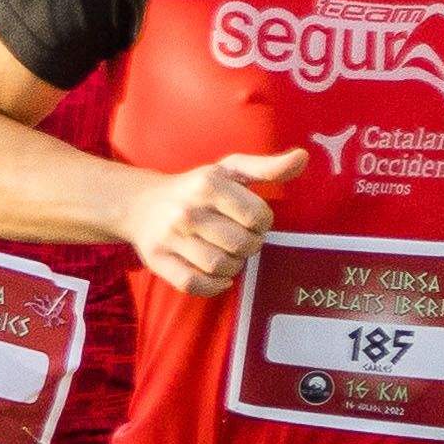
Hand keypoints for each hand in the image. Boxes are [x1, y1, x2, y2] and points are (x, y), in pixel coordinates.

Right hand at [133, 148, 313, 298]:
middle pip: (243, 245)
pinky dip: (213, 286)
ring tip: (227, 254)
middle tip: (239, 238)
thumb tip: (303, 157)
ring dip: (233, 267)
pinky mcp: (158, 260)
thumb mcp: (230, 170)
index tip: (250, 220)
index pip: (259, 217)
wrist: (140, 205)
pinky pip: (195, 284)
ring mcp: (170, 237)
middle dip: (249, 246)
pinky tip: (218, 276)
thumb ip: (268, 167)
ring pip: (221, 267)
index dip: (262, 223)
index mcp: (208, 184)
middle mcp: (187, 210)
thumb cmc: (195, 188)